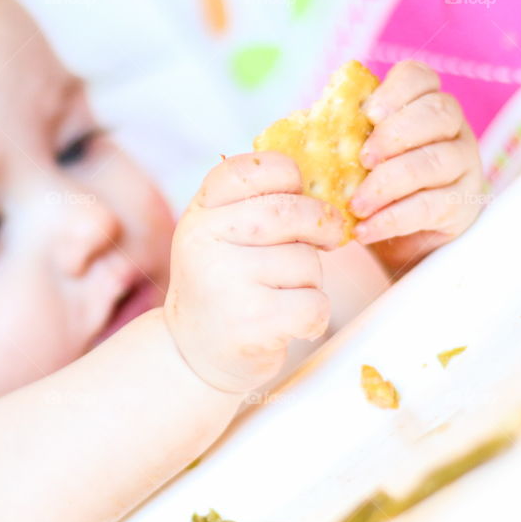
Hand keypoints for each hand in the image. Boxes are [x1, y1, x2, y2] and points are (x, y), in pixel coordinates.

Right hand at [163, 152, 343, 393]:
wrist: (194, 351)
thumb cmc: (224, 283)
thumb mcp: (221, 234)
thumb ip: (255, 203)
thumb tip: (326, 179)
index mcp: (199, 213)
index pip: (251, 170)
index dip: (288, 175)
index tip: (297, 193)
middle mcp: (203, 241)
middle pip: (290, 212)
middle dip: (321, 225)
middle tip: (327, 239)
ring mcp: (224, 281)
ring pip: (306, 261)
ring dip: (311, 280)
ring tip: (283, 294)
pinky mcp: (251, 322)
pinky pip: (314, 303)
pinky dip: (314, 316)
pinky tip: (290, 323)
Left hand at [349, 61, 484, 274]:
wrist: (392, 235)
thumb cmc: (364, 181)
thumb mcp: (348, 153)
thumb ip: (334, 134)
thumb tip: (295, 127)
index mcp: (419, 103)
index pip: (421, 78)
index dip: (397, 89)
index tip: (368, 113)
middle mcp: (450, 128)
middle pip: (438, 113)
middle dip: (395, 134)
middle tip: (361, 159)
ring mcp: (462, 165)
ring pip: (435, 162)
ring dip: (389, 183)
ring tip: (355, 204)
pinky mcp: (462, 205)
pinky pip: (432, 206)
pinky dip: (393, 218)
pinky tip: (365, 229)